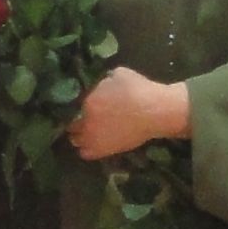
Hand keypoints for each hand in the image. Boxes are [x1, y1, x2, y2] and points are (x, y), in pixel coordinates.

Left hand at [67, 67, 191, 162]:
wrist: (156, 111)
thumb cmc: (139, 90)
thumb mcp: (118, 74)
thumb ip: (103, 81)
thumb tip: (98, 85)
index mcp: (88, 102)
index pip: (73, 106)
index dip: (77, 106)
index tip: (82, 106)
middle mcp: (88, 122)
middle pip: (71, 126)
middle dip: (74, 122)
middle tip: (81, 120)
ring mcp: (95, 138)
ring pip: (76, 141)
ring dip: (78, 136)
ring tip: (86, 133)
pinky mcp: (105, 151)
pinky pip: (86, 154)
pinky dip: (86, 149)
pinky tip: (93, 144)